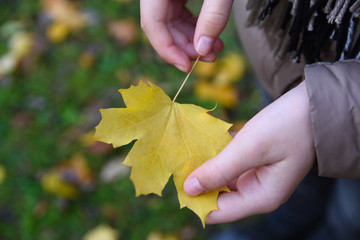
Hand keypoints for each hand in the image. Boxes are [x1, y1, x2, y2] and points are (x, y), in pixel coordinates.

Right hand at [140, 0, 233, 71]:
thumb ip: (213, 16)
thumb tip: (203, 50)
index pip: (151, 24)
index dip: (168, 50)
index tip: (188, 67)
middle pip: (161, 28)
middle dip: (186, 47)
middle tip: (209, 58)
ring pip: (171, 24)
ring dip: (193, 41)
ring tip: (215, 50)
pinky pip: (179, 15)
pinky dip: (195, 29)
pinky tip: (211, 38)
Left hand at [184, 82, 315, 223]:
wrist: (314, 105)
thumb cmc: (287, 127)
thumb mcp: (250, 148)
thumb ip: (219, 170)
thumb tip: (189, 189)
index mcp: (260, 197)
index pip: (218, 211)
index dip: (195, 199)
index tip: (175, 179)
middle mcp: (256, 190)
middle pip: (217, 194)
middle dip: (197, 179)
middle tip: (177, 158)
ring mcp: (254, 175)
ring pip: (220, 176)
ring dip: (204, 163)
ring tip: (184, 147)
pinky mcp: (252, 160)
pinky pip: (227, 161)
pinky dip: (215, 152)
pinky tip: (201, 138)